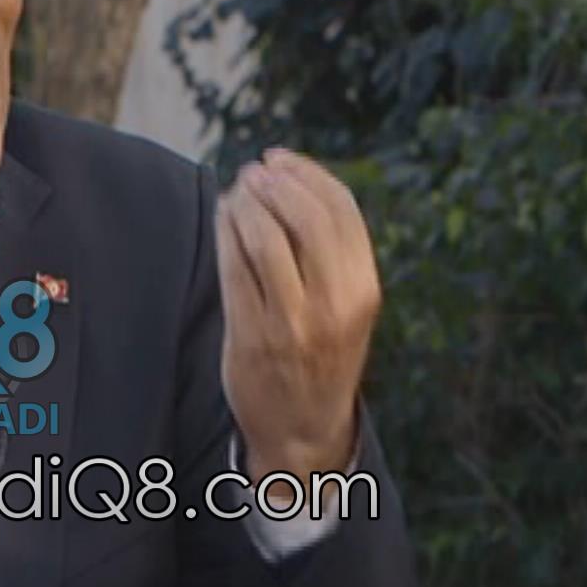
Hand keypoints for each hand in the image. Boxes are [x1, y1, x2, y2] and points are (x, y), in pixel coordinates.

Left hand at [217, 148, 380, 484]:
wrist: (303, 428)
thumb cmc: (322, 353)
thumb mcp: (348, 305)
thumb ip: (333, 254)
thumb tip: (296, 180)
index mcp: (363, 290)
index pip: (340, 210)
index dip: (306, 173)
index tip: (280, 158)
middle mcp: (334, 305)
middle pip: (303, 216)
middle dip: (274, 183)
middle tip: (252, 171)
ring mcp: (292, 322)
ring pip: (265, 238)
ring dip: (246, 203)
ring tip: (237, 191)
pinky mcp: (253, 335)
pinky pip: (234, 268)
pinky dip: (226, 233)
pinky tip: (223, 218)